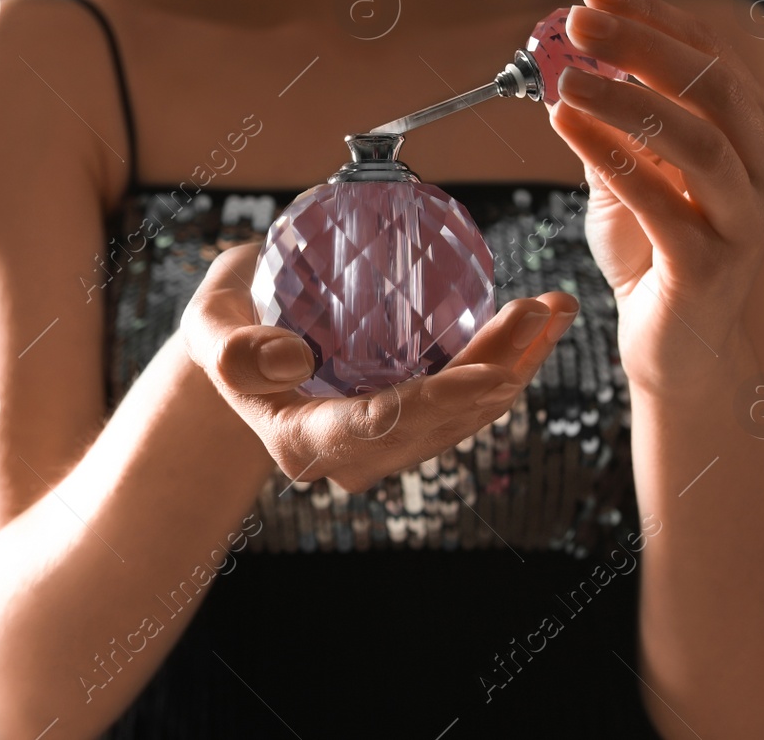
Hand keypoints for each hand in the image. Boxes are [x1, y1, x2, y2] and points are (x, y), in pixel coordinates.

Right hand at [180, 242, 578, 493]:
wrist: (242, 337)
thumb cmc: (225, 329)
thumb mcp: (210, 331)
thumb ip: (236, 350)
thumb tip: (298, 361)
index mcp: (305, 442)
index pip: (382, 426)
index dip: (442, 402)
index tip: (490, 372)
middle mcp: (355, 454)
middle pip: (441, 419)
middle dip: (499, 370)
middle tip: (538, 311)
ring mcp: (388, 441)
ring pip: (466, 412)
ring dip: (517, 362)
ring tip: (553, 309)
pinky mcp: (413, 418)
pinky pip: (468, 397)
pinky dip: (506, 358)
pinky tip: (537, 320)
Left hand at [547, 0, 763, 393]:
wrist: (675, 350)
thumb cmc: (652, 256)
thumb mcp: (628, 177)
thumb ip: (615, 122)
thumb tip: (574, 54)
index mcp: (753, 136)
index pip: (708, 55)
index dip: (651, 16)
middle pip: (712, 87)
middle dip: (642, 44)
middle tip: (576, 20)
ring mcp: (744, 222)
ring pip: (697, 141)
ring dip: (627, 99)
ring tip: (566, 77)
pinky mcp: (710, 268)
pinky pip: (662, 203)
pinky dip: (611, 158)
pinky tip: (567, 126)